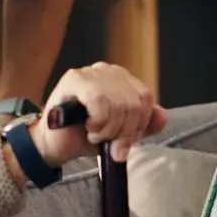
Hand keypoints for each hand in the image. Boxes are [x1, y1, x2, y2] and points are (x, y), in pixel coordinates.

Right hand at [34, 62, 167, 164]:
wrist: (53, 145)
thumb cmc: (83, 137)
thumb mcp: (120, 135)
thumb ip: (143, 126)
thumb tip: (163, 117)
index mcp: (121, 80)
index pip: (145, 97)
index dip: (139, 124)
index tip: (124, 142)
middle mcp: (107, 71)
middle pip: (134, 101)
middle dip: (124, 130)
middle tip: (108, 143)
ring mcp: (91, 72)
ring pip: (118, 102)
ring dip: (109, 128)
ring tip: (95, 135)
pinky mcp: (74, 79)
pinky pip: (99, 100)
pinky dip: (98, 120)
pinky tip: (88, 127)